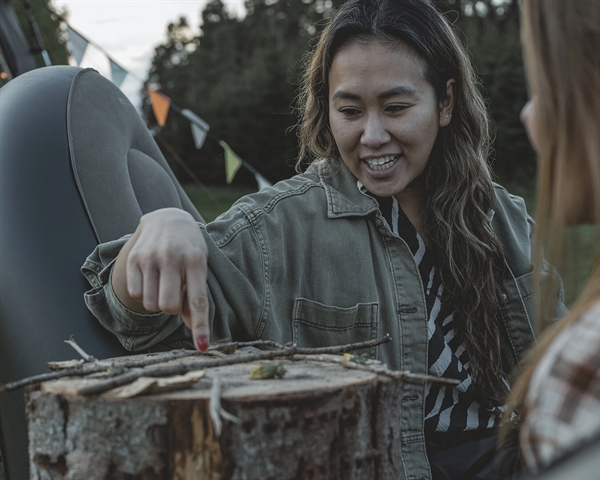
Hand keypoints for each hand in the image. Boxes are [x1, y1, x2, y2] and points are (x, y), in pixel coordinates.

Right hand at [112, 208, 209, 349]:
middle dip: (172, 308)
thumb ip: (195, 298)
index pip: (198, 300)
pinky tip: (151, 278)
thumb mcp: (199, 268)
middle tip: (175, 294)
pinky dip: (144, 293)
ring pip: (151, 304)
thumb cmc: (189, 250)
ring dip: (158, 301)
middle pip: (169, 307)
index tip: (202, 347)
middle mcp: (172, 257)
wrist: (168, 218)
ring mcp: (151, 257)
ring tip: (164, 284)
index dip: (201, 326)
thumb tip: (195, 331)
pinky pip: (136, 294)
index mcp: (196, 261)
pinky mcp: (134, 258)